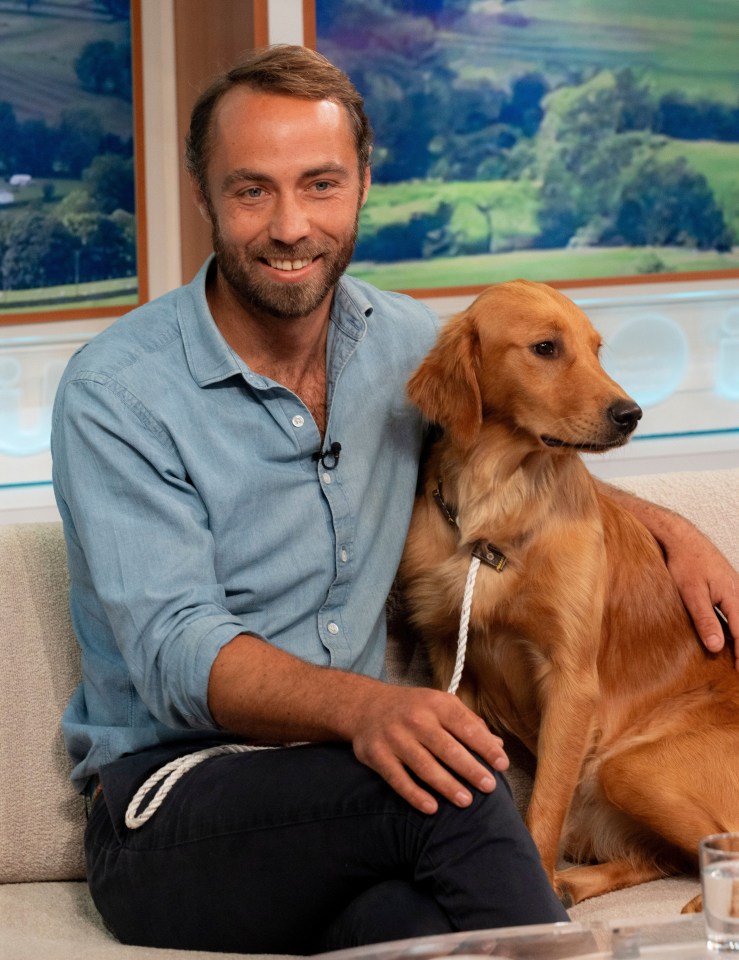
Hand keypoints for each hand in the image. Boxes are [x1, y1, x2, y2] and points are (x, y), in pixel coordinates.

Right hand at [349, 684, 508, 813]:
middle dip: (470, 769)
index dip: (485, 746)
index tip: (502, 764)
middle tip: (489, 787)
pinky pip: (398, 779)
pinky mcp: (377, 755)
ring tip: (466, 801)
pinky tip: (431, 808)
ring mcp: (395, 737)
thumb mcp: (440, 704)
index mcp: (435, 704)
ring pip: (424, 766)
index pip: (465, 726)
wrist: (366, 706)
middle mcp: (415, 719)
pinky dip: (414, 795)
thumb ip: (468, 723)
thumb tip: (498, 745)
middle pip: (447, 748)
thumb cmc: (413, 708)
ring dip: (446, 785)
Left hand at [663, 520, 737, 668]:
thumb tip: (716, 647)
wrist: (682, 538)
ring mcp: (734, 590)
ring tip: (737, 658)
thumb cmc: (685, 563)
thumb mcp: (691, 593)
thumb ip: (704, 619)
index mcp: (734, 597)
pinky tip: (727, 636)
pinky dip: (735, 627)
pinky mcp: (726, 588)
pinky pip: (735, 612)